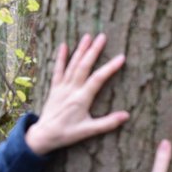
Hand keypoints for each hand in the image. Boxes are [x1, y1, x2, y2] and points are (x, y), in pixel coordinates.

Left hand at [25, 34, 129, 154]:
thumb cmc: (67, 133)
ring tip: (88, 36)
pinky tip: (63, 45)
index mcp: (81, 99)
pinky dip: (60, 57)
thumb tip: (126, 116)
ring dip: (80, 50)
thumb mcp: (89, 131)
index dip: (110, 67)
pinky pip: (57, 70)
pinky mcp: (54, 88)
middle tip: (102, 37)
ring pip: (72, 65)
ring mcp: (62, 87)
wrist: (44, 135)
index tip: (121, 57)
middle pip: (84, 66)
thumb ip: (108, 123)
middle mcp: (71, 89)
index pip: (98, 79)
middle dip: (94, 51)